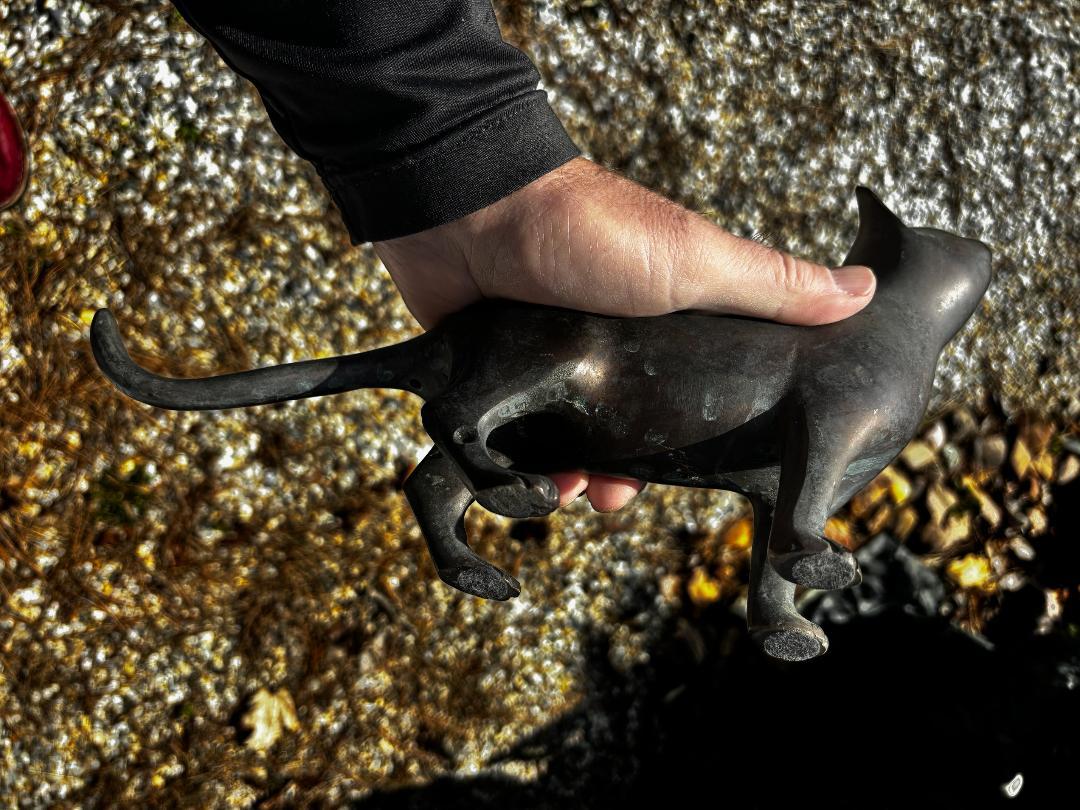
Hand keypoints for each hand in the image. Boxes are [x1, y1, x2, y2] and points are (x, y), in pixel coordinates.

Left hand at [373, 157, 874, 511]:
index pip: (698, 390)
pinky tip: (533, 486)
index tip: (706, 473)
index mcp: (664, 320)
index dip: (705, 437)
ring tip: (578, 497)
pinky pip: (513, 437)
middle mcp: (608, 342)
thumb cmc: (590, 230)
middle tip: (621, 496)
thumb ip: (771, 285)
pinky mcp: (494, 371)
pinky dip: (522, 467)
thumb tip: (863, 292)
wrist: (471, 209)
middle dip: (631, 470)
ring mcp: (548, 358)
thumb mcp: (695, 261)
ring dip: (578, 477)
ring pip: (573, 440)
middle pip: (632, 427)